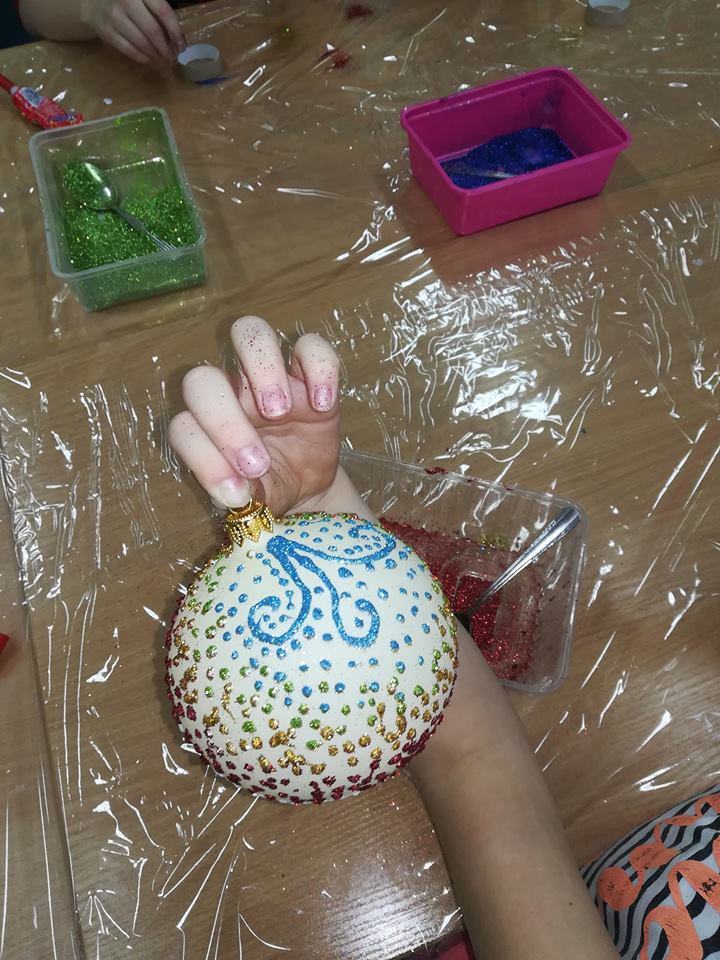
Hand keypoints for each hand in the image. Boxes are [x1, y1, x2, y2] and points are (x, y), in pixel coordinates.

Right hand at [85, 0, 184, 62]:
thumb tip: (178, 37)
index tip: (181, 45)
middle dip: (166, 48)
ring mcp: (115, 18)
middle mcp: (126, 1)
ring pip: (143, 43)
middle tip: (172, 55)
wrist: (93, 3)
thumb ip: (158, 10)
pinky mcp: (107, 33)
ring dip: (156, 54)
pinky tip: (149, 57)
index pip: (163, 12)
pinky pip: (131, 51)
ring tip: (162, 56)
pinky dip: (144, 57)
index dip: (175, 32)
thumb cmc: (126, 1)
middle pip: (153, 31)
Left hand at [169, 316, 345, 517]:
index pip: (184, 426)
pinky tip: (322, 406)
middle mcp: (229, 393)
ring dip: (261, 370)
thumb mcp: (251, 499)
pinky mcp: (309, 374)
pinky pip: (312, 346)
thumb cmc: (267, 486)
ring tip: (280, 412)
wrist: (305, 485)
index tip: (239, 489)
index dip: (204, 458)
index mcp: (204, 427)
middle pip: (203, 378)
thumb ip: (237, 493)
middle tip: (255, 460)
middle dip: (224, 422)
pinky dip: (318, 369)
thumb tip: (238, 491)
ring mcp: (268, 377)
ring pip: (249, 333)